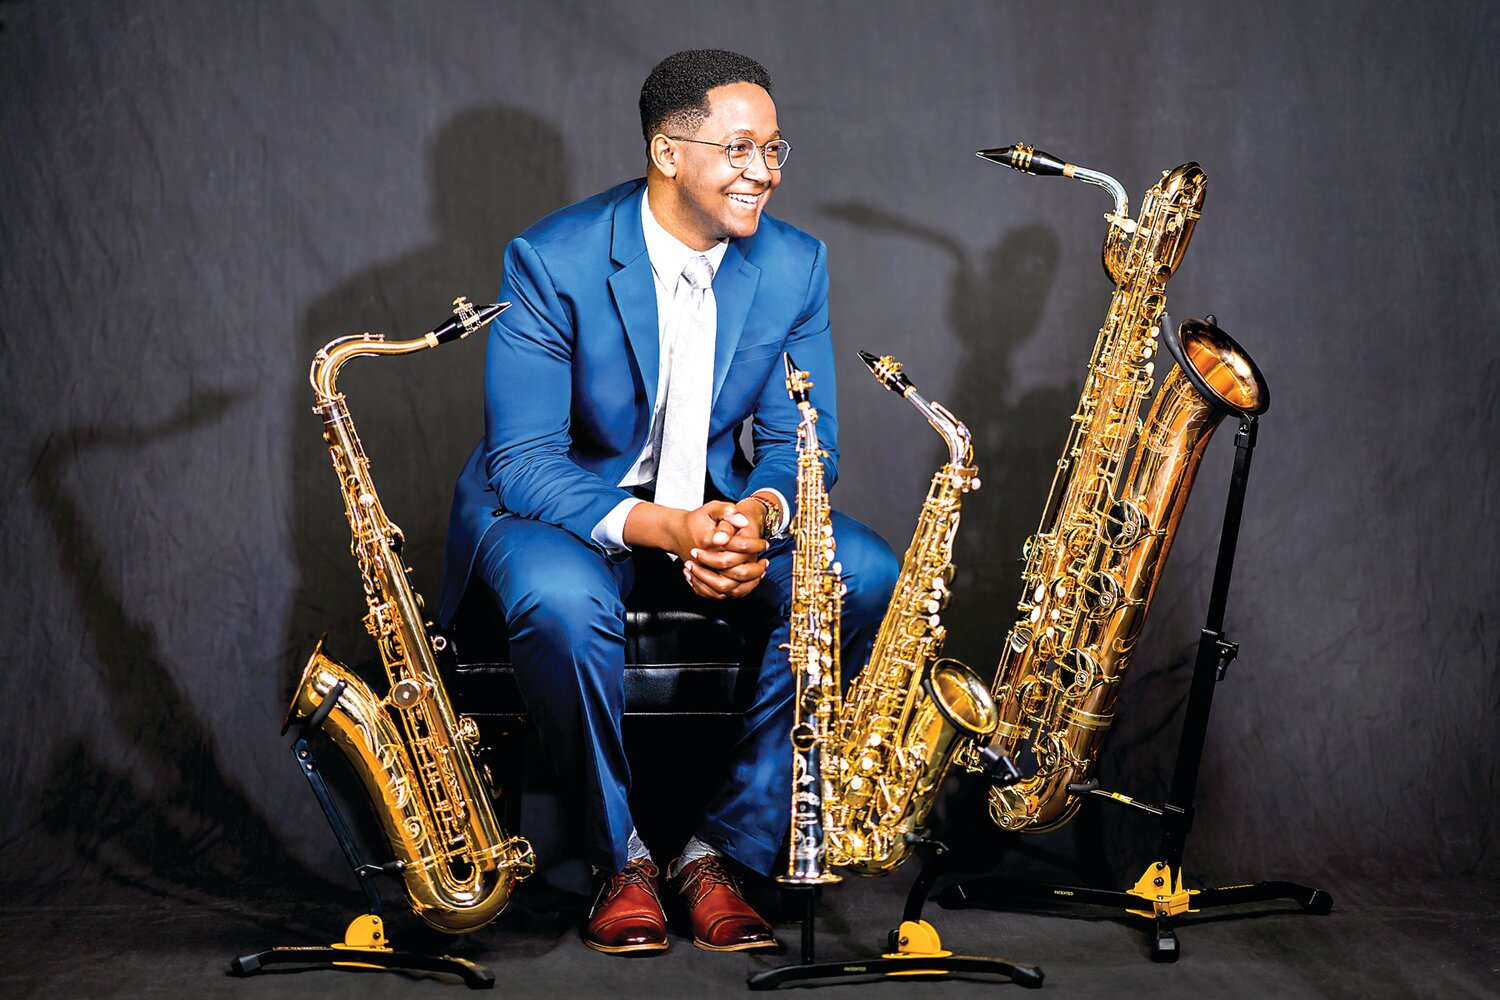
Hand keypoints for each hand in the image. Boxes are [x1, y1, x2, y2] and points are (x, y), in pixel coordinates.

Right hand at [621, 500, 769, 599]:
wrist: (678, 533)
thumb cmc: (696, 520)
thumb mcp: (711, 508)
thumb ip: (727, 512)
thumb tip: (743, 520)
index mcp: (710, 542)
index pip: (739, 546)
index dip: (755, 545)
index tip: (764, 543)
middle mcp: (706, 561)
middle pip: (736, 573)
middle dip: (755, 569)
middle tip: (764, 562)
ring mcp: (703, 573)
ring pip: (729, 587)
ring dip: (747, 583)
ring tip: (759, 573)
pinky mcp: (702, 582)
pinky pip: (720, 594)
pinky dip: (735, 591)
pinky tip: (746, 582)